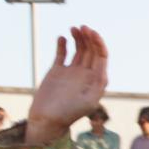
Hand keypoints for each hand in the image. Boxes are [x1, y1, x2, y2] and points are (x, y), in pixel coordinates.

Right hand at [27, 26, 108, 146]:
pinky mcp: (57, 71)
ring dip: (78, 37)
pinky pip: (62, 54)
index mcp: (96, 80)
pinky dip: (63, 44)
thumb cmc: (68, 114)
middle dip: (89, 37)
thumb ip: (97, 86)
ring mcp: (72, 72)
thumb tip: (102, 73)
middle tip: (82, 27)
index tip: (90, 32)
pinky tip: (62, 38)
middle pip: (91, 50)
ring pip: (79, 49)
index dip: (98, 42)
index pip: (101, 56)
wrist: (46, 120)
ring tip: (73, 28)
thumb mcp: (88, 102)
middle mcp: (86, 74)